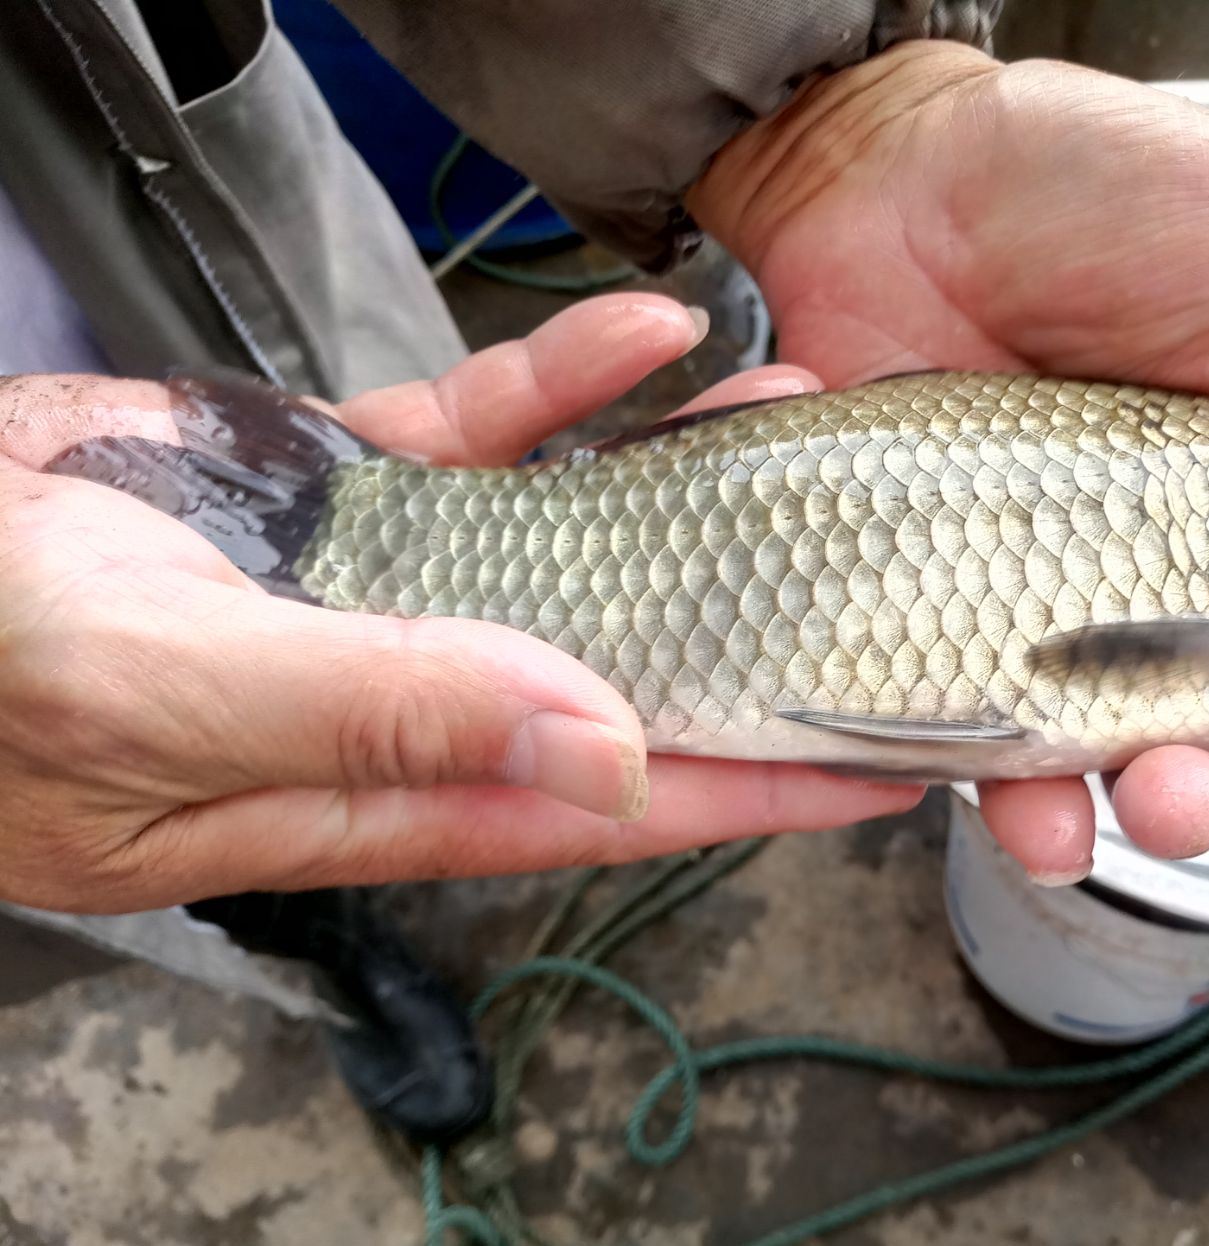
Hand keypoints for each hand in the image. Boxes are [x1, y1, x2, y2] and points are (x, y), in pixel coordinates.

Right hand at [0, 295, 919, 914]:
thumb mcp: (174, 696)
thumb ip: (383, 717)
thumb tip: (602, 750)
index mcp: (377, 790)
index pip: (605, 800)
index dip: (746, 781)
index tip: (878, 760)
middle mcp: (407, 698)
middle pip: (618, 672)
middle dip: (749, 629)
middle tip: (885, 584)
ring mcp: (383, 590)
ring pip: (570, 543)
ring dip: (682, 485)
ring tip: (793, 418)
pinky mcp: (344, 494)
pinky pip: (480, 439)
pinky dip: (556, 387)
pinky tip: (644, 331)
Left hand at [688, 41, 1208, 882]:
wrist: (889, 181)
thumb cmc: (1087, 186)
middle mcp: (1196, 576)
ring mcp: (1072, 612)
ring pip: (1149, 759)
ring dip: (1179, 811)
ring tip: (1175, 797)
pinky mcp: (958, 626)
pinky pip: (991, 742)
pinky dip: (1008, 797)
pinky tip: (1025, 809)